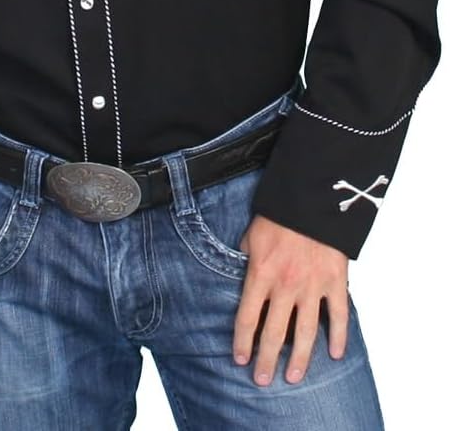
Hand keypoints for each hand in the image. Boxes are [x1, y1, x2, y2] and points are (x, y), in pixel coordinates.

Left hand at [233, 214, 347, 385]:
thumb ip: (246, 257)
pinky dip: (339, 337)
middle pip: (274, 334)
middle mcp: (285, 286)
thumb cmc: (279, 213)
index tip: (240, 359)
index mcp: (261, 274)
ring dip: (299, 359)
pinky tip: (335, 354)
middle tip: (263, 380)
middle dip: (266, 361)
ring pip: (305, 333)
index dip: (242, 342)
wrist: (313, 198)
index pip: (247, 318)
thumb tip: (241, 272)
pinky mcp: (335, 282)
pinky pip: (339, 316)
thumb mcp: (252, 233)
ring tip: (293, 377)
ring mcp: (312, 287)